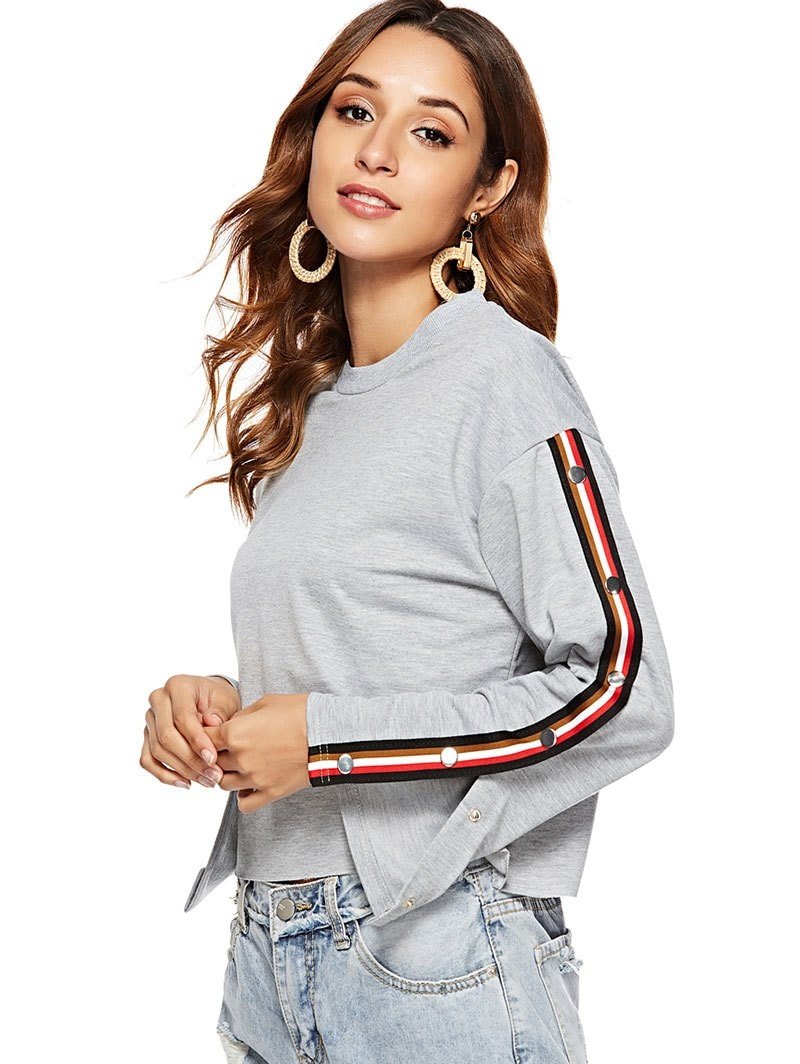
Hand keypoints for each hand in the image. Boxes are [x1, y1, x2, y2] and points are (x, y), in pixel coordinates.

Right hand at [140, 674, 241, 789]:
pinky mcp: (148, 736)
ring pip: (158, 751)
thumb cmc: (218, 699)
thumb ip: (219, 711)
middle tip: (213, 775)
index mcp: (177, 685)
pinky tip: (185, 783)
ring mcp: (150, 719)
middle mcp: (158, 700)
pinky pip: (148, 760)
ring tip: (207, 780)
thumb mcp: (226, 701)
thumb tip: (211, 723)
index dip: (197, 740)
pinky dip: (164, 775)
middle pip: (167, 736)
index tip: (213, 759)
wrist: (210, 700)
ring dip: (182, 770)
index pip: (182, 717)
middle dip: (191, 760)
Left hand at [204, 693, 311, 812]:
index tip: (213, 734)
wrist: (328, 733)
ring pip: (224, 784)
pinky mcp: (270, 792)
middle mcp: (240, 758)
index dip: (206, 735)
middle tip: (227, 748)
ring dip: (227, 775)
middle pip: (213, 762)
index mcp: (235, 733)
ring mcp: (255, 778)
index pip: (204, 739)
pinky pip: (244, 804)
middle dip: (217, 754)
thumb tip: (232, 724)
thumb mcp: (266, 702)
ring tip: (239, 766)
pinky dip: (242, 797)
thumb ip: (242, 716)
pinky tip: (248, 786)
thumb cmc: (300, 713)